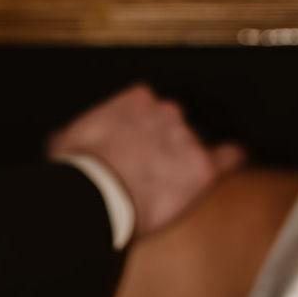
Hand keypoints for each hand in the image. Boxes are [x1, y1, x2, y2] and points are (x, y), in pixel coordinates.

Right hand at [46, 83, 245, 239]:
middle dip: (163, 144)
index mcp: (137, 99)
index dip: (141, 129)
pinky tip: (233, 159)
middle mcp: (167, 111)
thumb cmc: (78, 170)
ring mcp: (188, 138)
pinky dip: (230, 158)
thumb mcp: (65, 140)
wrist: (98, 198)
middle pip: (173, 124)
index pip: (148, 106)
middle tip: (146, 170)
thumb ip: (77, 132)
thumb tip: (64, 138)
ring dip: (182, 162)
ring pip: (193, 146)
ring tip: (164, 187)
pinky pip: (227, 158)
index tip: (132, 146)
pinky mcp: (203, 168)